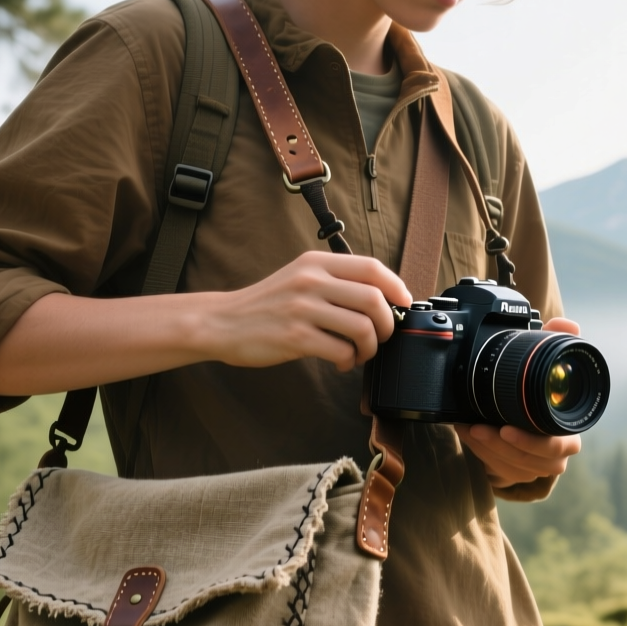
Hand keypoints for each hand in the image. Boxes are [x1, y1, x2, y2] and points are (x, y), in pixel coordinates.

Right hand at [200, 251, 413, 371]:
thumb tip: (381, 298)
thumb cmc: (267, 304)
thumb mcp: (299, 277)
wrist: (223, 322)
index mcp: (316, 263)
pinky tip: (341, 362)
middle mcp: (311, 281)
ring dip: (370, 347)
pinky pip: (341, 351)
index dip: (397, 287)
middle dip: (387, 324)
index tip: (403, 304)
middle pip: (374, 299)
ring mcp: (303, 309)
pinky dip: (349, 361)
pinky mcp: (295, 337)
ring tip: (359, 353)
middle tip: (381, 336)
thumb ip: (334, 281)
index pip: (372, 268)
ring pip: (362, 327)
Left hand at [454, 316, 582, 487]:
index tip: (506, 428)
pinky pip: (500, 470)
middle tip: (478, 428)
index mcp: (569, 430)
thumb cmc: (539, 390)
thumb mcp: (545, 362)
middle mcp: (557, 453)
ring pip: (513, 468)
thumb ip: (557, 340)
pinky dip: (480, 453)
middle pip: (533, 461)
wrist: (526, 414)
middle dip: (502, 446)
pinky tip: (467, 434)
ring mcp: (537, 466)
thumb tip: (569, 325)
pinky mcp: (518, 473)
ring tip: (468, 427)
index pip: (560, 445)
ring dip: (486, 449)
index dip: (534, 442)